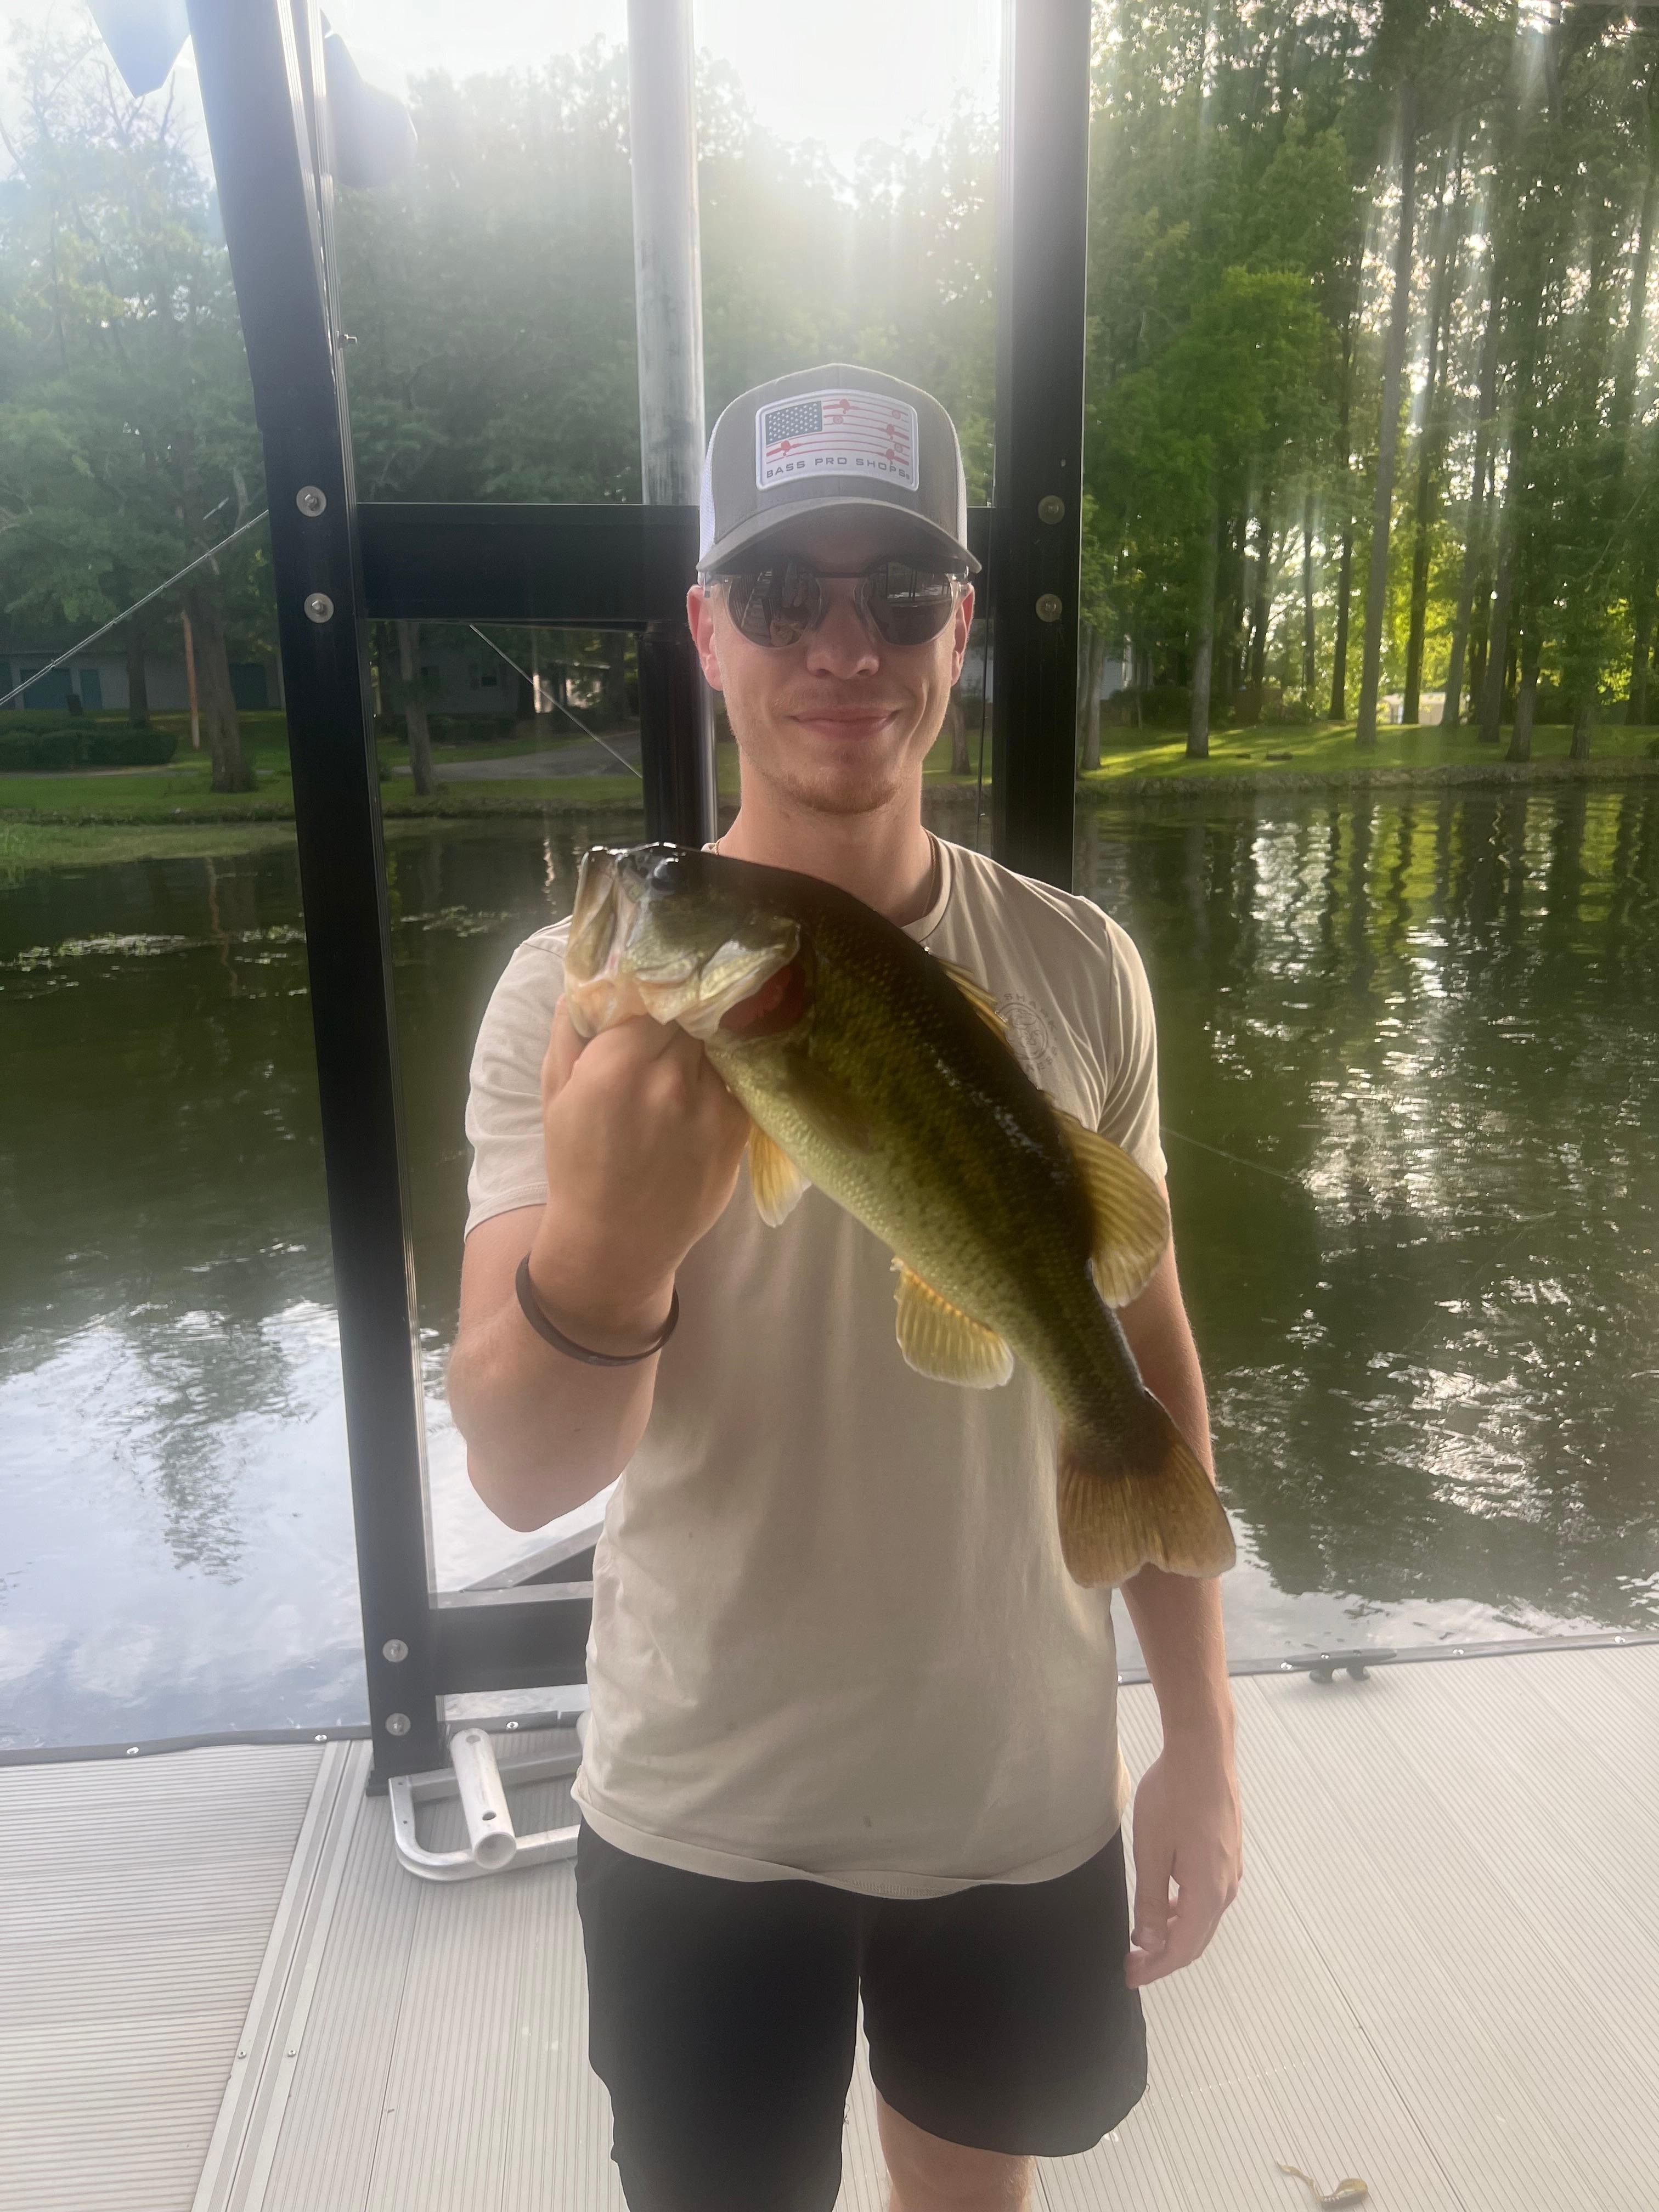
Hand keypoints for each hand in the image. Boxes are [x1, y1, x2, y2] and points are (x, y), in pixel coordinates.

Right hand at [527, 997, 750, 1346]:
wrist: (615, 1244)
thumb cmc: (576, 1168)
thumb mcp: (555, 1096)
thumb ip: (570, 1033)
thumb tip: (588, 982)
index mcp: (617, 1066)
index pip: (654, 996)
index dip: (654, 994)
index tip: (652, 996)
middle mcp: (669, 1080)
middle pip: (690, 1017)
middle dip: (682, 1017)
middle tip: (674, 1022)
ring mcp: (710, 1106)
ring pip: (718, 1045)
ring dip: (707, 1045)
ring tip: (691, 1057)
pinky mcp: (737, 1130)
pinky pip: (737, 1081)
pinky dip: (724, 1077)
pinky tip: (707, 1089)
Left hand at [1125, 1737, 1241, 1987]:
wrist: (1203, 1753)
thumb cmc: (1174, 1796)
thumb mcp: (1151, 1850)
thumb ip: (1150, 1900)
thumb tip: (1149, 1943)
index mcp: (1207, 1892)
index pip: (1182, 1948)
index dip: (1155, 1968)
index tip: (1131, 1977)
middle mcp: (1226, 1887)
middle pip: (1196, 1939)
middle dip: (1163, 1956)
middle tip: (1133, 1963)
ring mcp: (1231, 1870)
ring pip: (1203, 1919)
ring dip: (1175, 1933)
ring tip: (1144, 1937)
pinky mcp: (1228, 1854)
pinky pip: (1208, 1898)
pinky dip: (1185, 1912)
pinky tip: (1165, 1903)